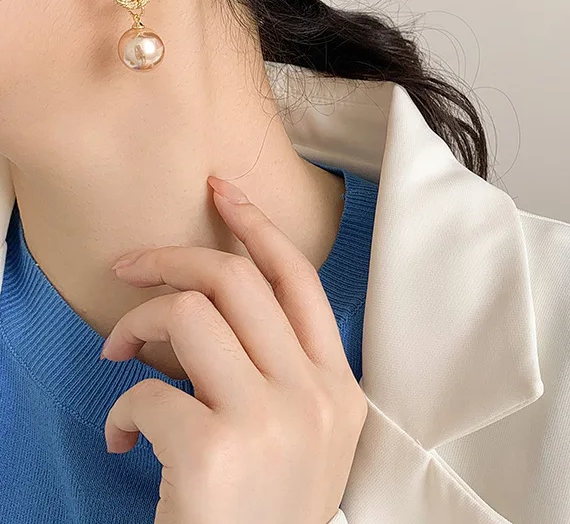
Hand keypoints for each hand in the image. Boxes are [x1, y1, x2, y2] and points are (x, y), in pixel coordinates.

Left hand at [101, 176, 366, 523]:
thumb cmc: (269, 511)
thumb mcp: (307, 437)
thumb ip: (285, 372)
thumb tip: (216, 308)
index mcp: (338, 387)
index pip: (299, 278)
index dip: (257, 225)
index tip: (221, 191)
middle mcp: (312, 394)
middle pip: (237, 279)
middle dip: (172, 257)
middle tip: (129, 266)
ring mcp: (268, 420)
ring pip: (190, 314)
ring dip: (137, 325)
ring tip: (117, 357)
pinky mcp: (213, 452)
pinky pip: (146, 394)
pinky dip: (120, 411)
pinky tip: (126, 442)